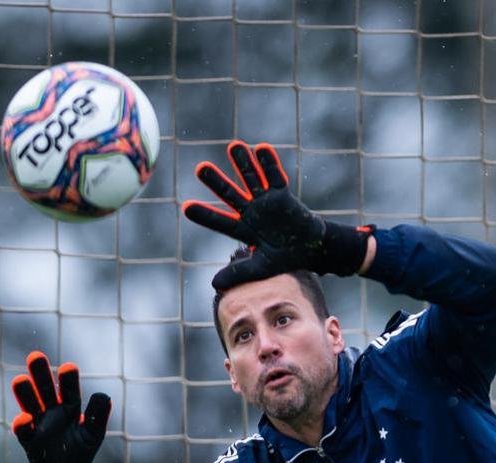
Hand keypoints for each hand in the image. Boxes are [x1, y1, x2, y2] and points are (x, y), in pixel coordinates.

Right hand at [10, 351, 110, 462]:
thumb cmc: (82, 450)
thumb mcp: (94, 432)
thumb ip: (98, 415)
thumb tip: (103, 395)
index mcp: (69, 406)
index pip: (68, 388)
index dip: (67, 379)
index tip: (68, 367)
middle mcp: (52, 411)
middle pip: (45, 389)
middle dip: (40, 374)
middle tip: (35, 356)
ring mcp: (39, 424)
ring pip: (30, 404)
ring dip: (25, 392)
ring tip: (21, 380)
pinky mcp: (29, 440)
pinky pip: (23, 430)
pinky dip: (23, 424)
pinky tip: (26, 418)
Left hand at [181, 140, 371, 287]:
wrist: (310, 249)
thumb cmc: (285, 259)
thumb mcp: (261, 268)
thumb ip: (240, 273)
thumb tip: (213, 284)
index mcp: (243, 229)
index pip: (220, 221)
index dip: (204, 215)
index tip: (185, 206)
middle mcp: (251, 211)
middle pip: (230, 194)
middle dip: (216, 181)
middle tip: (200, 168)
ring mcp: (266, 201)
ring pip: (251, 179)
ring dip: (243, 163)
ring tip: (233, 146)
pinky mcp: (282, 195)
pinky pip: (275, 177)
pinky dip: (269, 164)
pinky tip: (261, 148)